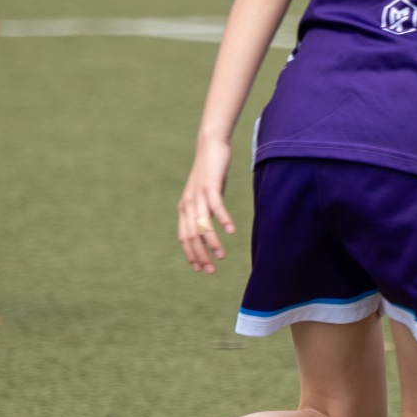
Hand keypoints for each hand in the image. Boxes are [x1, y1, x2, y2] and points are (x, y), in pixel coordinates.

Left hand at [178, 134, 235, 272]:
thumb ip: (205, 212)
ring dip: (211, 242)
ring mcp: (198, 195)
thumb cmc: (210, 173)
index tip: (201, 269)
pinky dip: (223, 220)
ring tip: (221, 255)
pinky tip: (231, 231)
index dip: (191, 255)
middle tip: (211, 270)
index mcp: (184, 209)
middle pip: (191, 235)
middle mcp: (188, 204)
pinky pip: (216, 206)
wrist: (210, 146)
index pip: (184, 238)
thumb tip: (209, 230)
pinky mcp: (210, 185)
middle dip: (200, 255)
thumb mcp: (205, 196)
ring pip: (202, 224)